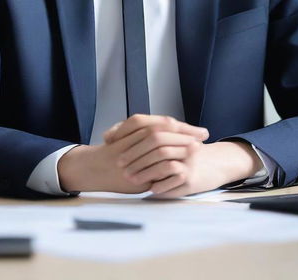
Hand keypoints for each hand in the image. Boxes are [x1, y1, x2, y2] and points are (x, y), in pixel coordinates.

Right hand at [57, 114, 207, 192]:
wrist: (94, 169)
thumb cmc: (115, 154)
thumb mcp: (129, 137)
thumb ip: (148, 135)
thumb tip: (175, 129)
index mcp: (134, 128)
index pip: (162, 123)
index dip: (182, 126)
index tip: (201, 131)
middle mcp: (132, 139)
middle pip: (162, 130)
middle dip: (184, 133)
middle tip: (203, 137)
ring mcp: (130, 155)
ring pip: (158, 145)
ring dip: (179, 146)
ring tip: (196, 149)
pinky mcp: (132, 174)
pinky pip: (151, 167)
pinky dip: (167, 165)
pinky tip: (181, 166)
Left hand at [117, 135, 263, 198]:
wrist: (218, 165)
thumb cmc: (188, 155)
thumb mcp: (172, 143)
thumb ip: (151, 140)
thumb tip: (116, 137)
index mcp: (176, 133)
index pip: (151, 129)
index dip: (132, 137)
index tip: (116, 147)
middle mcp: (183, 144)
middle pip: (155, 145)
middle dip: (135, 157)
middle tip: (121, 166)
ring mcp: (189, 161)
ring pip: (163, 163)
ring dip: (144, 172)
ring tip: (131, 179)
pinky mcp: (193, 179)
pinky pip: (174, 180)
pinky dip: (160, 185)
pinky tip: (150, 189)